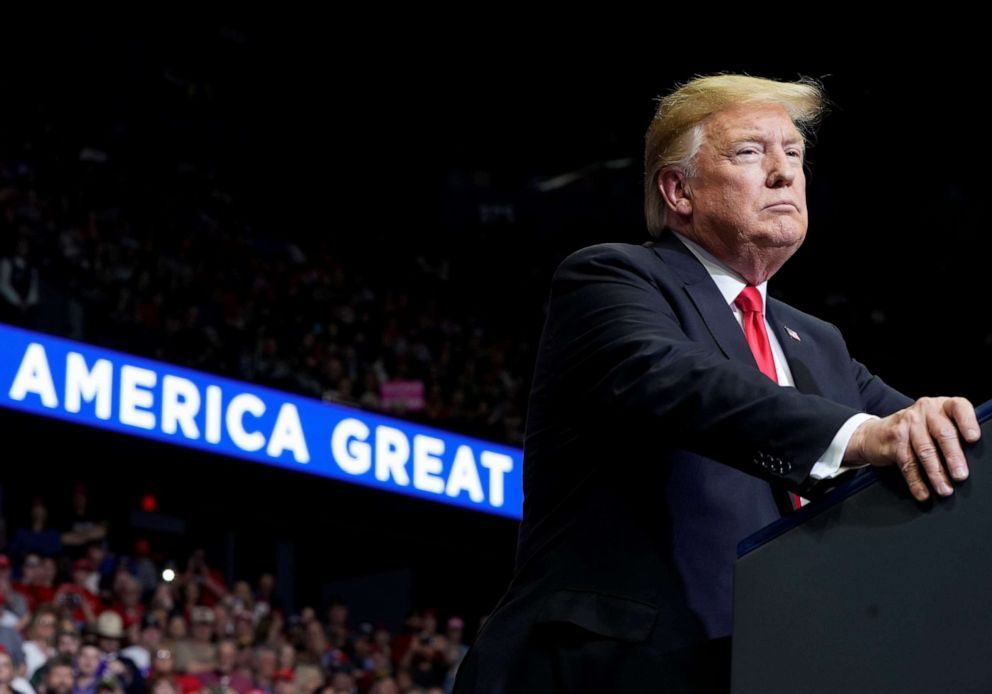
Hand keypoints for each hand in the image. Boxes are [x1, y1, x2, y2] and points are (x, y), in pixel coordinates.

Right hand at [845, 397, 979, 500]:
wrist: (875, 433)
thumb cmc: (916, 431)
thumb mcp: (935, 424)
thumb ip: (954, 433)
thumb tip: (974, 460)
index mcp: (942, 405)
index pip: (959, 408)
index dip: (967, 422)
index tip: (973, 438)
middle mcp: (925, 410)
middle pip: (943, 433)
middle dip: (953, 457)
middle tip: (960, 476)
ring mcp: (908, 423)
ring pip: (925, 451)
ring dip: (936, 473)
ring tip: (944, 489)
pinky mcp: (894, 438)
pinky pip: (907, 463)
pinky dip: (916, 481)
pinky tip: (923, 493)